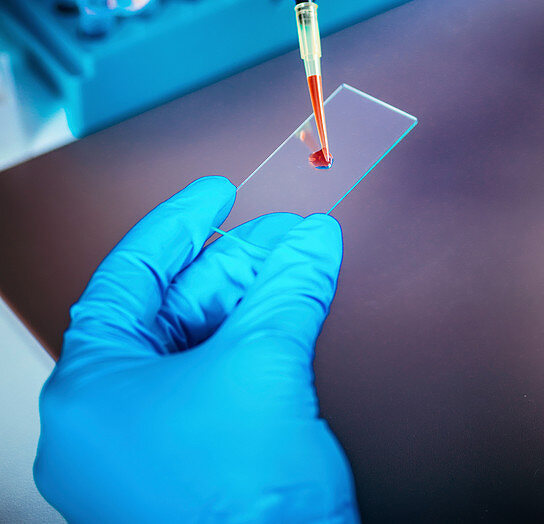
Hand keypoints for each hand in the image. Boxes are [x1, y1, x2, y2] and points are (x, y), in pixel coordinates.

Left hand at [34, 177, 357, 523]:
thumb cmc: (236, 509)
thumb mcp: (264, 367)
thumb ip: (287, 288)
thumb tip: (311, 241)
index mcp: (88, 393)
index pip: (127, 278)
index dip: (177, 226)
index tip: (214, 195)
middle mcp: (106, 422)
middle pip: (171, 310)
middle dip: (235, 264)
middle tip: (286, 235)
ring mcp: (147, 451)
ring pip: (200, 346)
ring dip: (254, 301)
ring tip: (302, 265)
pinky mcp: (191, 470)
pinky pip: (218, 384)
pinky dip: (257, 344)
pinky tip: (293, 314)